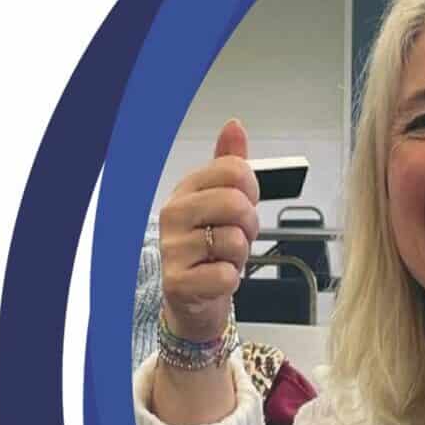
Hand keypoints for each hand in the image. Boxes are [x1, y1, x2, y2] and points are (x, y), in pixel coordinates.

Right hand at [157, 118, 261, 341]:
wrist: (195, 299)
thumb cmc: (211, 248)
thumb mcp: (223, 201)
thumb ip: (230, 163)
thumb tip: (234, 126)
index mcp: (186, 189)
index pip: (234, 169)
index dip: (252, 189)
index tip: (244, 205)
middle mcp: (173, 214)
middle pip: (237, 203)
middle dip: (250, 225)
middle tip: (237, 237)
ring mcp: (172, 249)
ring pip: (235, 241)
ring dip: (240, 256)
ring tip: (223, 259)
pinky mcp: (178, 282)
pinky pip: (227, 275)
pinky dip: (230, 281)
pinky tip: (215, 279)